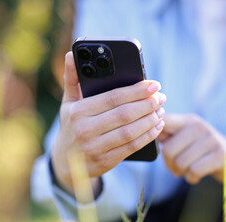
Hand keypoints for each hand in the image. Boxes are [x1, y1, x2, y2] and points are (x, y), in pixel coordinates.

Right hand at [51, 52, 165, 193]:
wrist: (65, 163)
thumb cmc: (71, 126)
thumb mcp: (68, 103)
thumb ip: (72, 79)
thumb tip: (72, 53)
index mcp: (78, 111)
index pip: (113, 98)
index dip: (136, 91)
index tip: (153, 85)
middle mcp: (85, 130)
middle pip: (125, 114)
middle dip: (147, 104)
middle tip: (161, 97)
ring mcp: (95, 148)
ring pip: (130, 131)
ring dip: (150, 120)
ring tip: (161, 110)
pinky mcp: (105, 162)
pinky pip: (131, 147)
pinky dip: (147, 136)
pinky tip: (156, 127)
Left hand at [158, 114, 225, 199]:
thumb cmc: (202, 151)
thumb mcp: (186, 139)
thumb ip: (168, 135)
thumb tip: (151, 133)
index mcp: (188, 120)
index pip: (164, 120)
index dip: (154, 131)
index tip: (157, 143)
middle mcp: (200, 126)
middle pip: (168, 149)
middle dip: (168, 164)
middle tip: (174, 168)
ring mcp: (212, 139)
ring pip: (180, 162)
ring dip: (179, 172)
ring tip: (185, 172)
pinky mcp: (221, 155)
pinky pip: (194, 171)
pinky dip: (191, 178)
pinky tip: (194, 176)